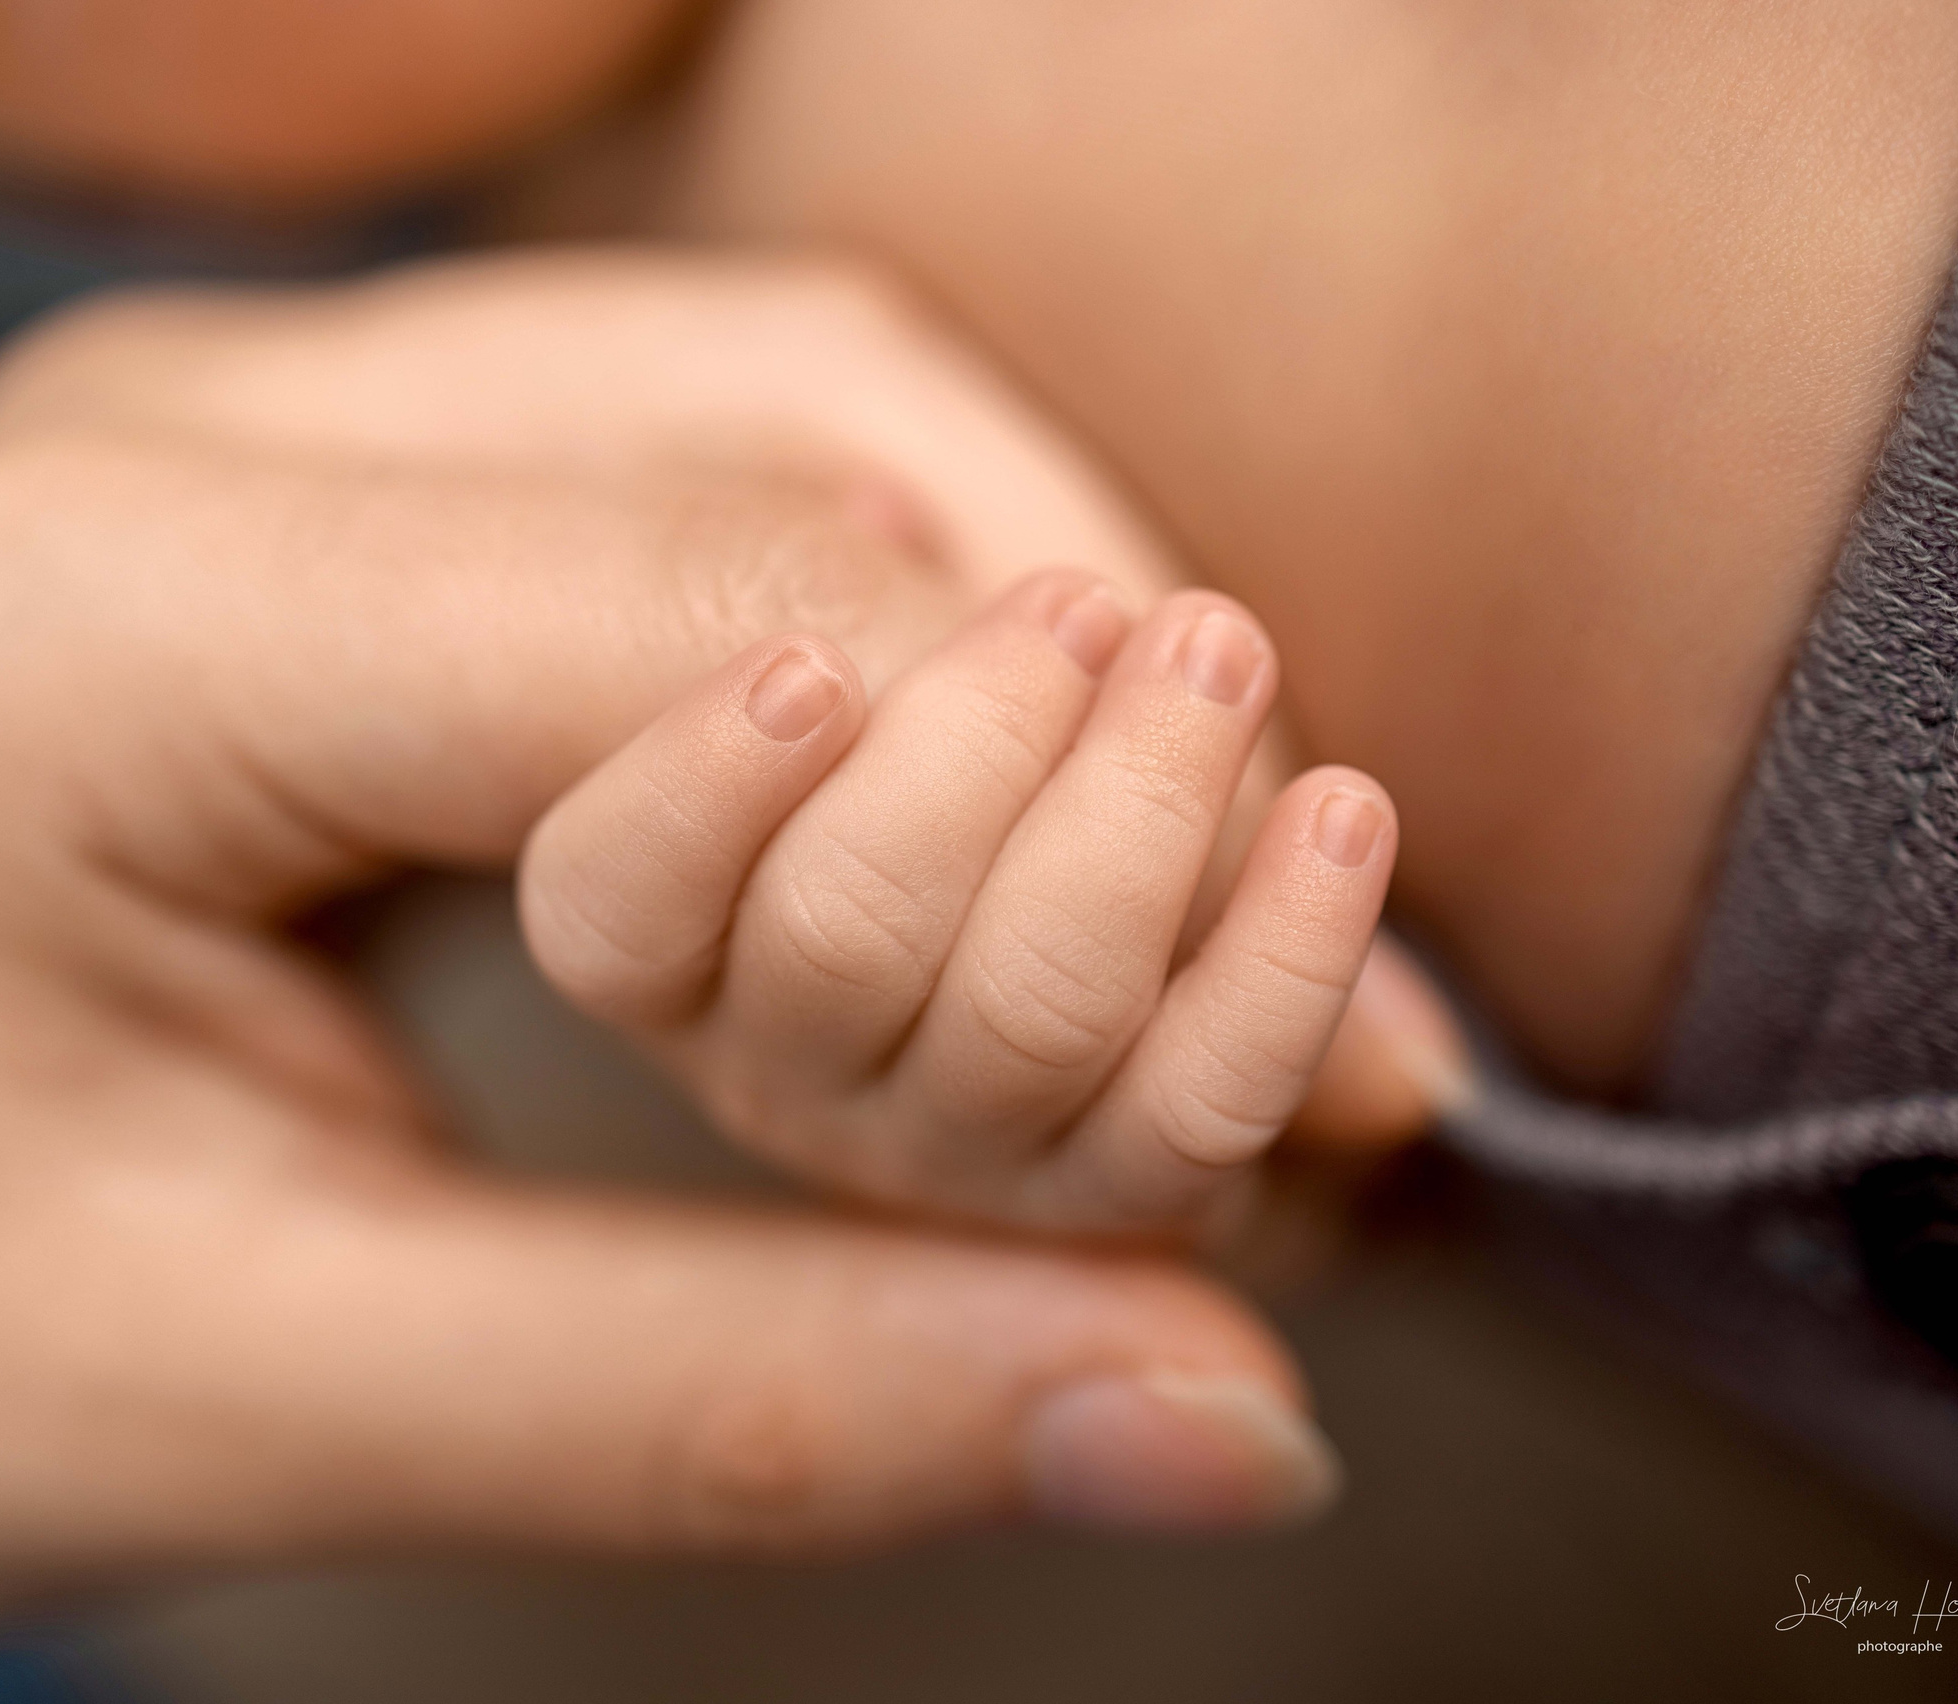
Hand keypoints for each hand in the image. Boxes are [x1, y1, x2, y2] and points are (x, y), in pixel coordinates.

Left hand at [0, 253, 1373, 1625]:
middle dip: (1091, 727)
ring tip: (1159, 927)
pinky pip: (728, 482)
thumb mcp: (267, 1401)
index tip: (1287, 1077)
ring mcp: (295, 427)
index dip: (1043, 841)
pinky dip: (917, 649)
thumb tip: (1211, 1412)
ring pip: (808, 421)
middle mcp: (220, 426)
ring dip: (1031, 659)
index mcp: (118, 604)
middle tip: (1286, 1002)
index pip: (728, 630)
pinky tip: (983, 834)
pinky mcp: (359, 498)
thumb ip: (747, 1405)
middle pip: (812, 448)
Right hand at [522, 570, 1402, 1233]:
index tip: (809, 669)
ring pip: (1032, 1010)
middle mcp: (778, 1068)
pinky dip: (1287, 958)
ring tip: (1210, 645)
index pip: (613, 906)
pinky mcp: (1124, 1188)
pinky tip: (1344, 809)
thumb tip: (871, 564)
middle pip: (843, 938)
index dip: (704, 796)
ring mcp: (948, 1145)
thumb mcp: (830, 594)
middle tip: (1075, 605)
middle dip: (982, 741)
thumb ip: (806, 580)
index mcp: (665, 939)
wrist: (1083, 914)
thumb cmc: (926, 688)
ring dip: (1144, 806)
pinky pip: (1203, 1106)